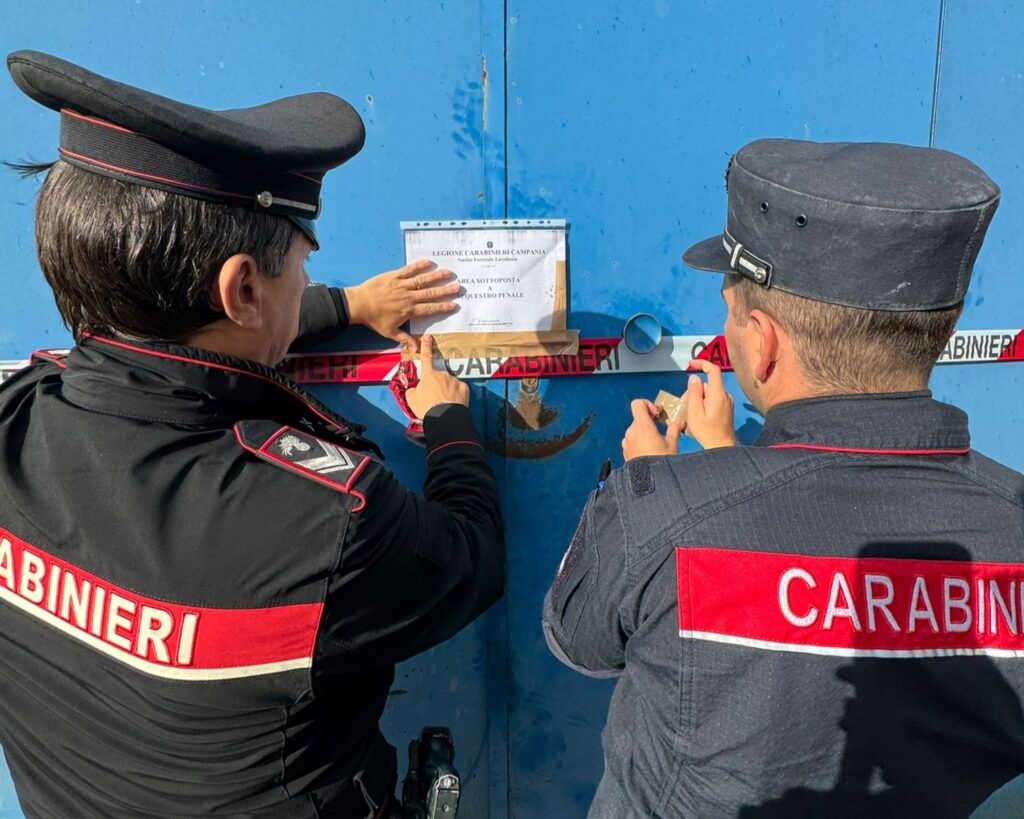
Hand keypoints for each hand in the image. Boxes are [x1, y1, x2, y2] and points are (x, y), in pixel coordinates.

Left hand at [344, 259, 458, 345]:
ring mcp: (402, 285)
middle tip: (458, 287)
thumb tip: (416, 349)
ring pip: (422, 280)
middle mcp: (408, 297)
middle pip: (431, 293)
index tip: (454, 304)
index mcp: (409, 311)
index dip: (443, 307)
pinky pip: (408, 270)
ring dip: (436, 276)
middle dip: (446, 290)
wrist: (358, 304)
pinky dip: (418, 266)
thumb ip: (404, 339)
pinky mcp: (394, 276)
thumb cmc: (373, 319)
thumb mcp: (389, 332)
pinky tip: (428, 262)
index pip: (430, 309)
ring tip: (448, 272)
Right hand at [405, 335, 469, 416]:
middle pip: (439, 378)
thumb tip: (413, 390)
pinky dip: (456, 395)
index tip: (428, 337)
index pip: (426, 358)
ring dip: (447, 391)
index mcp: (429, 375)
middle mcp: (443, 374)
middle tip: (434, 399)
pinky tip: (453, 403)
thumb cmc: (426, 408)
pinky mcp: (464, 388)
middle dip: (437, 385)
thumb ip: (412, 391)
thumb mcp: (412, 400)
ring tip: (444, 404)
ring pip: (449, 384)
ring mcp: (454, 380)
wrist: (444, 418)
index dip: (426, 347)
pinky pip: (459, 390)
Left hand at [621, 399, 683, 460]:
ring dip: (645, 432)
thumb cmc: (661, 461)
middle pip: (638, 418)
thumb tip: (680, 422)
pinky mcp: (625, 451)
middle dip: (649, 421)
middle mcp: (631, 432)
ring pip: (635, 430)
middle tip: (661, 427)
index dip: (648, 405)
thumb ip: (674, 429)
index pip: (638, 404)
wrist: (651, 482)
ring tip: (656, 442)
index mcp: (642, 426)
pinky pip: (632, 441)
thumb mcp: (672, 444)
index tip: (658, 414)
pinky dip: (639, 441)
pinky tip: (649, 451)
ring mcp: (626, 442)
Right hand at [681, 359, 735, 448]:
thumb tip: (694, 378)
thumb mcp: (695, 413)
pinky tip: (698, 416)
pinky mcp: (726, 408)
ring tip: (691, 414)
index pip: (713, 370)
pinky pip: (713, 400)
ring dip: (698, 399)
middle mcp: (725, 396)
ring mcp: (727, 402)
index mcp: (718, 394)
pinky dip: (704, 404)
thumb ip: (694, 393)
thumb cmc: (707, 432)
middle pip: (707, 384)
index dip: (702, 364)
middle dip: (694, 391)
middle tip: (685, 405)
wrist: (722, 448)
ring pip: (709, 393)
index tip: (691, 364)